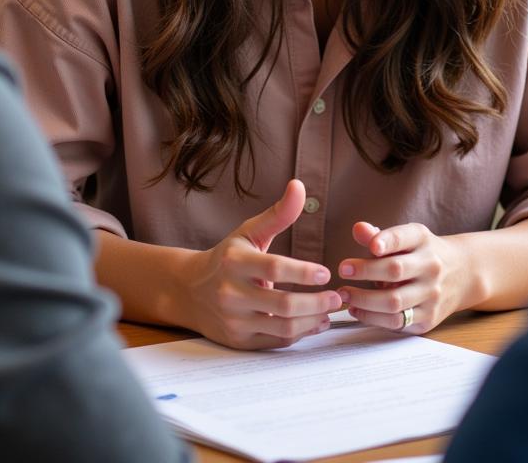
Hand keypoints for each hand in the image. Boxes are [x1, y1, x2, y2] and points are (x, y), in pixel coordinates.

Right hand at [182, 180, 342, 348]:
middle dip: (316, 302)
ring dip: (313, 321)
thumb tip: (299, 186)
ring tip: (330, 311)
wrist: (190, 291)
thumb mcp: (249, 232)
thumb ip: (278, 213)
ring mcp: (234, 320)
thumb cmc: (228, 257)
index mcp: (235, 261)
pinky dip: (300, 334)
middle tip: (337, 297)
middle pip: (283, 304)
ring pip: (283, 327)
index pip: (274, 268)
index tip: (326, 273)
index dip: (303, 272)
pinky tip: (315, 323)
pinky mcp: (239, 340)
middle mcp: (232, 292)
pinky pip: (276, 341)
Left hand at [336, 221, 465, 334]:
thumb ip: (379, 235)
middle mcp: (430, 266)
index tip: (371, 246)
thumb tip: (357, 229)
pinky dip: (372, 318)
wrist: (463, 274)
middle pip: (395, 270)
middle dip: (365, 271)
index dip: (387, 241)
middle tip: (343, 270)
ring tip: (344, 294)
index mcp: (423, 240)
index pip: (404, 238)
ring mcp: (431, 294)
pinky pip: (396, 322)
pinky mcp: (428, 318)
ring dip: (364, 300)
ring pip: (394, 301)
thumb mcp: (407, 238)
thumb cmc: (422, 254)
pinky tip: (356, 310)